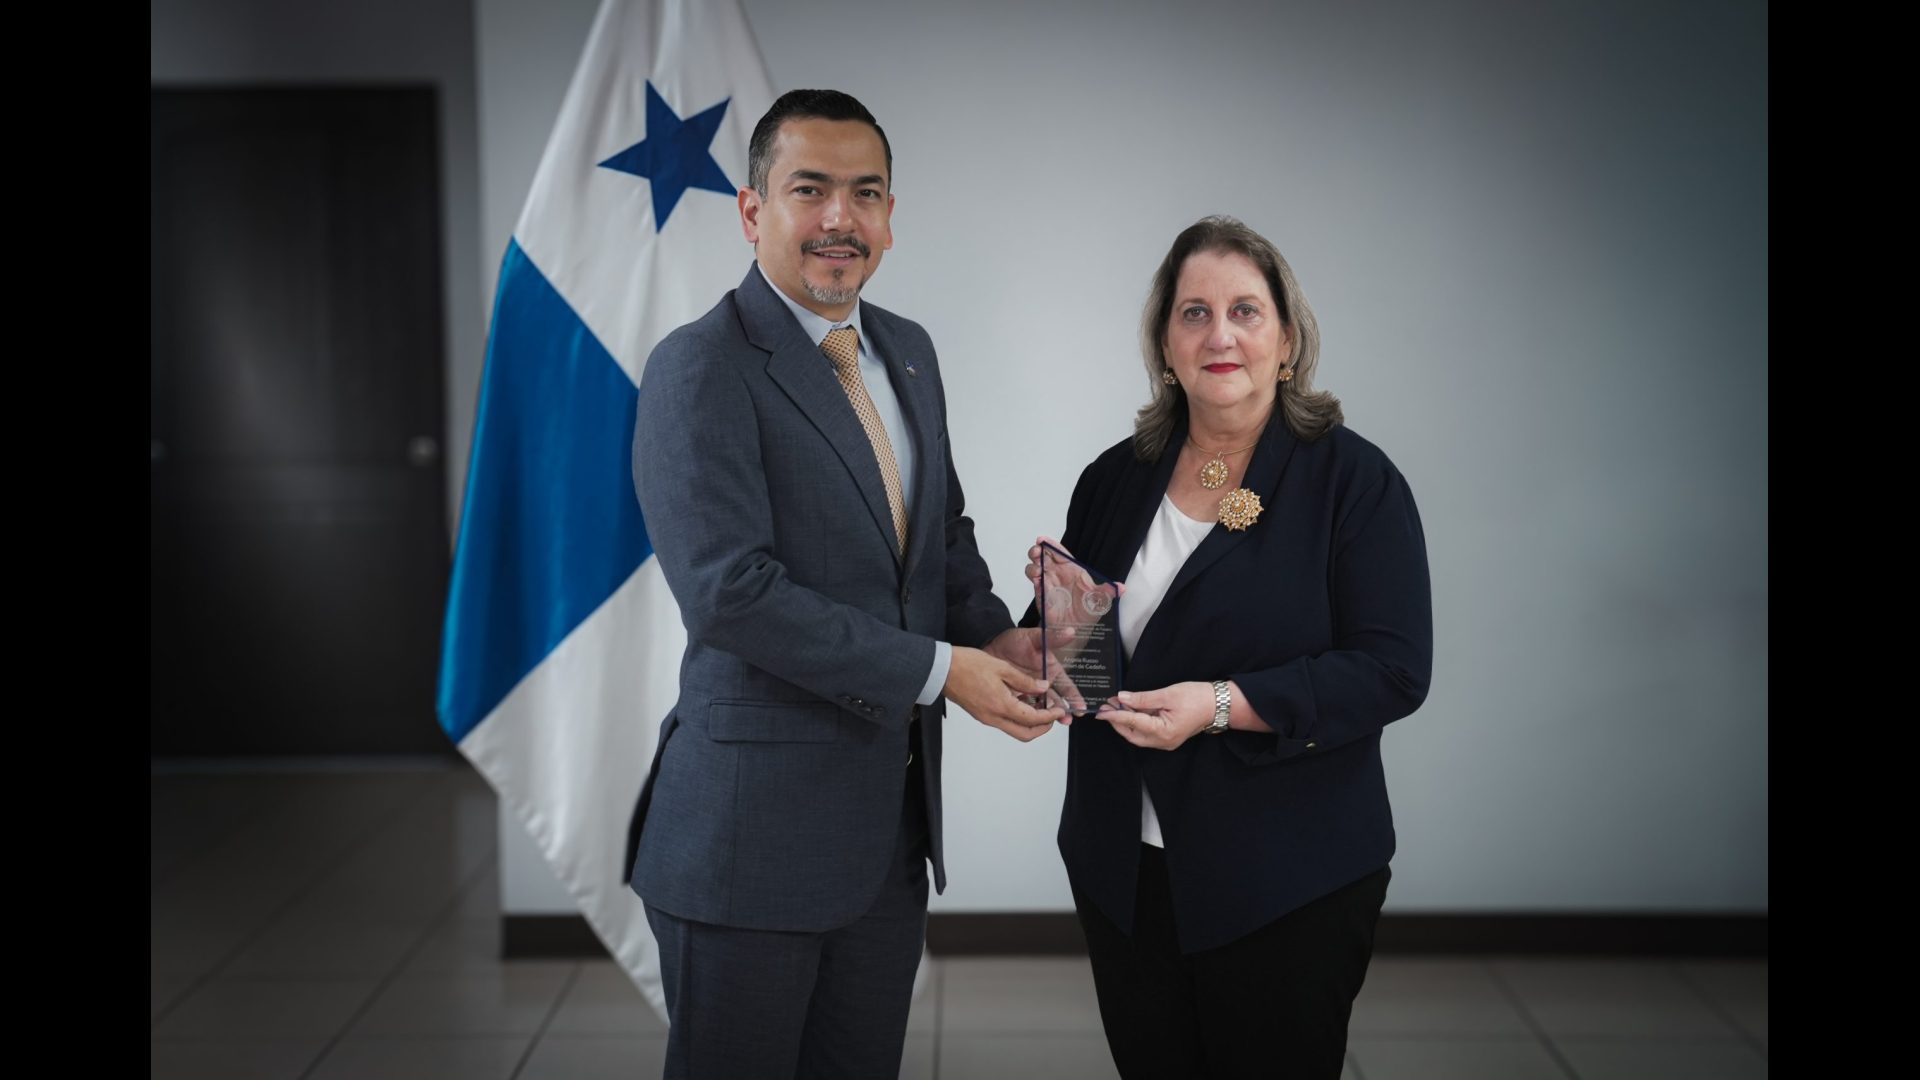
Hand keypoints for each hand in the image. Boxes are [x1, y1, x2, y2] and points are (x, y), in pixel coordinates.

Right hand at [944, 645, 1065, 741]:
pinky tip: (1022, 700)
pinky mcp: (982, 715)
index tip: (1059, 709)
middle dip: (1043, 727)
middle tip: (1052, 714)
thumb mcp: (1001, 667)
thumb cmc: (967, 665)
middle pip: (1025, 734)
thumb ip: (1024, 681)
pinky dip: (1017, 717)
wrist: (942, 670)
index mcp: (1001, 705)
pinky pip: (1004, 722)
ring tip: (1039, 705)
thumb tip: (1042, 688)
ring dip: (1030, 722)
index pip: (1033, 720)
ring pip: (1015, 730)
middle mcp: (994, 717)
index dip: (1050, 716)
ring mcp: (987, 718)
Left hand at [984, 626, 1081, 722]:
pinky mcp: (1016, 695)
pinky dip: (1027, 714)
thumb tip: (1070, 631)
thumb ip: (1052, 637)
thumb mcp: (1035, 637)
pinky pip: (1023, 708)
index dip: (1075, 698)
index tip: (1081, 708)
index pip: (1068, 687)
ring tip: (1048, 723)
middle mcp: (1044, 683)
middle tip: (1066, 720)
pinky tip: (1028, 719)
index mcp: (1052, 670)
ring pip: (1041, 707)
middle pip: (1057, 701)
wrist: (990, 644)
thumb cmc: (1015, 640)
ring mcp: (1030, 691)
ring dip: (1045, 716)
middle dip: (1062, 712)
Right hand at [1024, 536, 1126, 607]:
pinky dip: (1035, 581)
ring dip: (1033, 566)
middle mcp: (1058, 574)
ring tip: (1037, 570)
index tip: (1042, 540)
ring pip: (1035, 568)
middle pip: (1043, 557)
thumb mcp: (1100, 599)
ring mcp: (1049, 583)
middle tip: (1036, 552)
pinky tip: (1038, 582)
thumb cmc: (1088, 610)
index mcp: (1072, 569)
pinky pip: (1035, 585)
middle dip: (1037, 551)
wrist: (1078, 628)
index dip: (1051, 544)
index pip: (1060, 553)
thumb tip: (1121, 588)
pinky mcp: (1042, 595)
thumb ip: (1108, 591)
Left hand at [1095, 682, 1215, 749]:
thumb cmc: (1197, 698)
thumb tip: (1123, 698)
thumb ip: (1143, 699)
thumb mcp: (1167, 694)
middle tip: (1106, 707)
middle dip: (1118, 722)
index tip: (1101, 711)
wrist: (1218, 704)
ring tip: (1117, 706)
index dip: (1115, 716)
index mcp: (1164, 732)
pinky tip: (1132, 710)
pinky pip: (1147, 733)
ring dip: (1126, 722)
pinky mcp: (1168, 737)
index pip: (1133, 723)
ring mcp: (1166, 741)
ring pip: (1138, 735)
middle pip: (1132, 735)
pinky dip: (1137, 723)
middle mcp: (1164, 741)